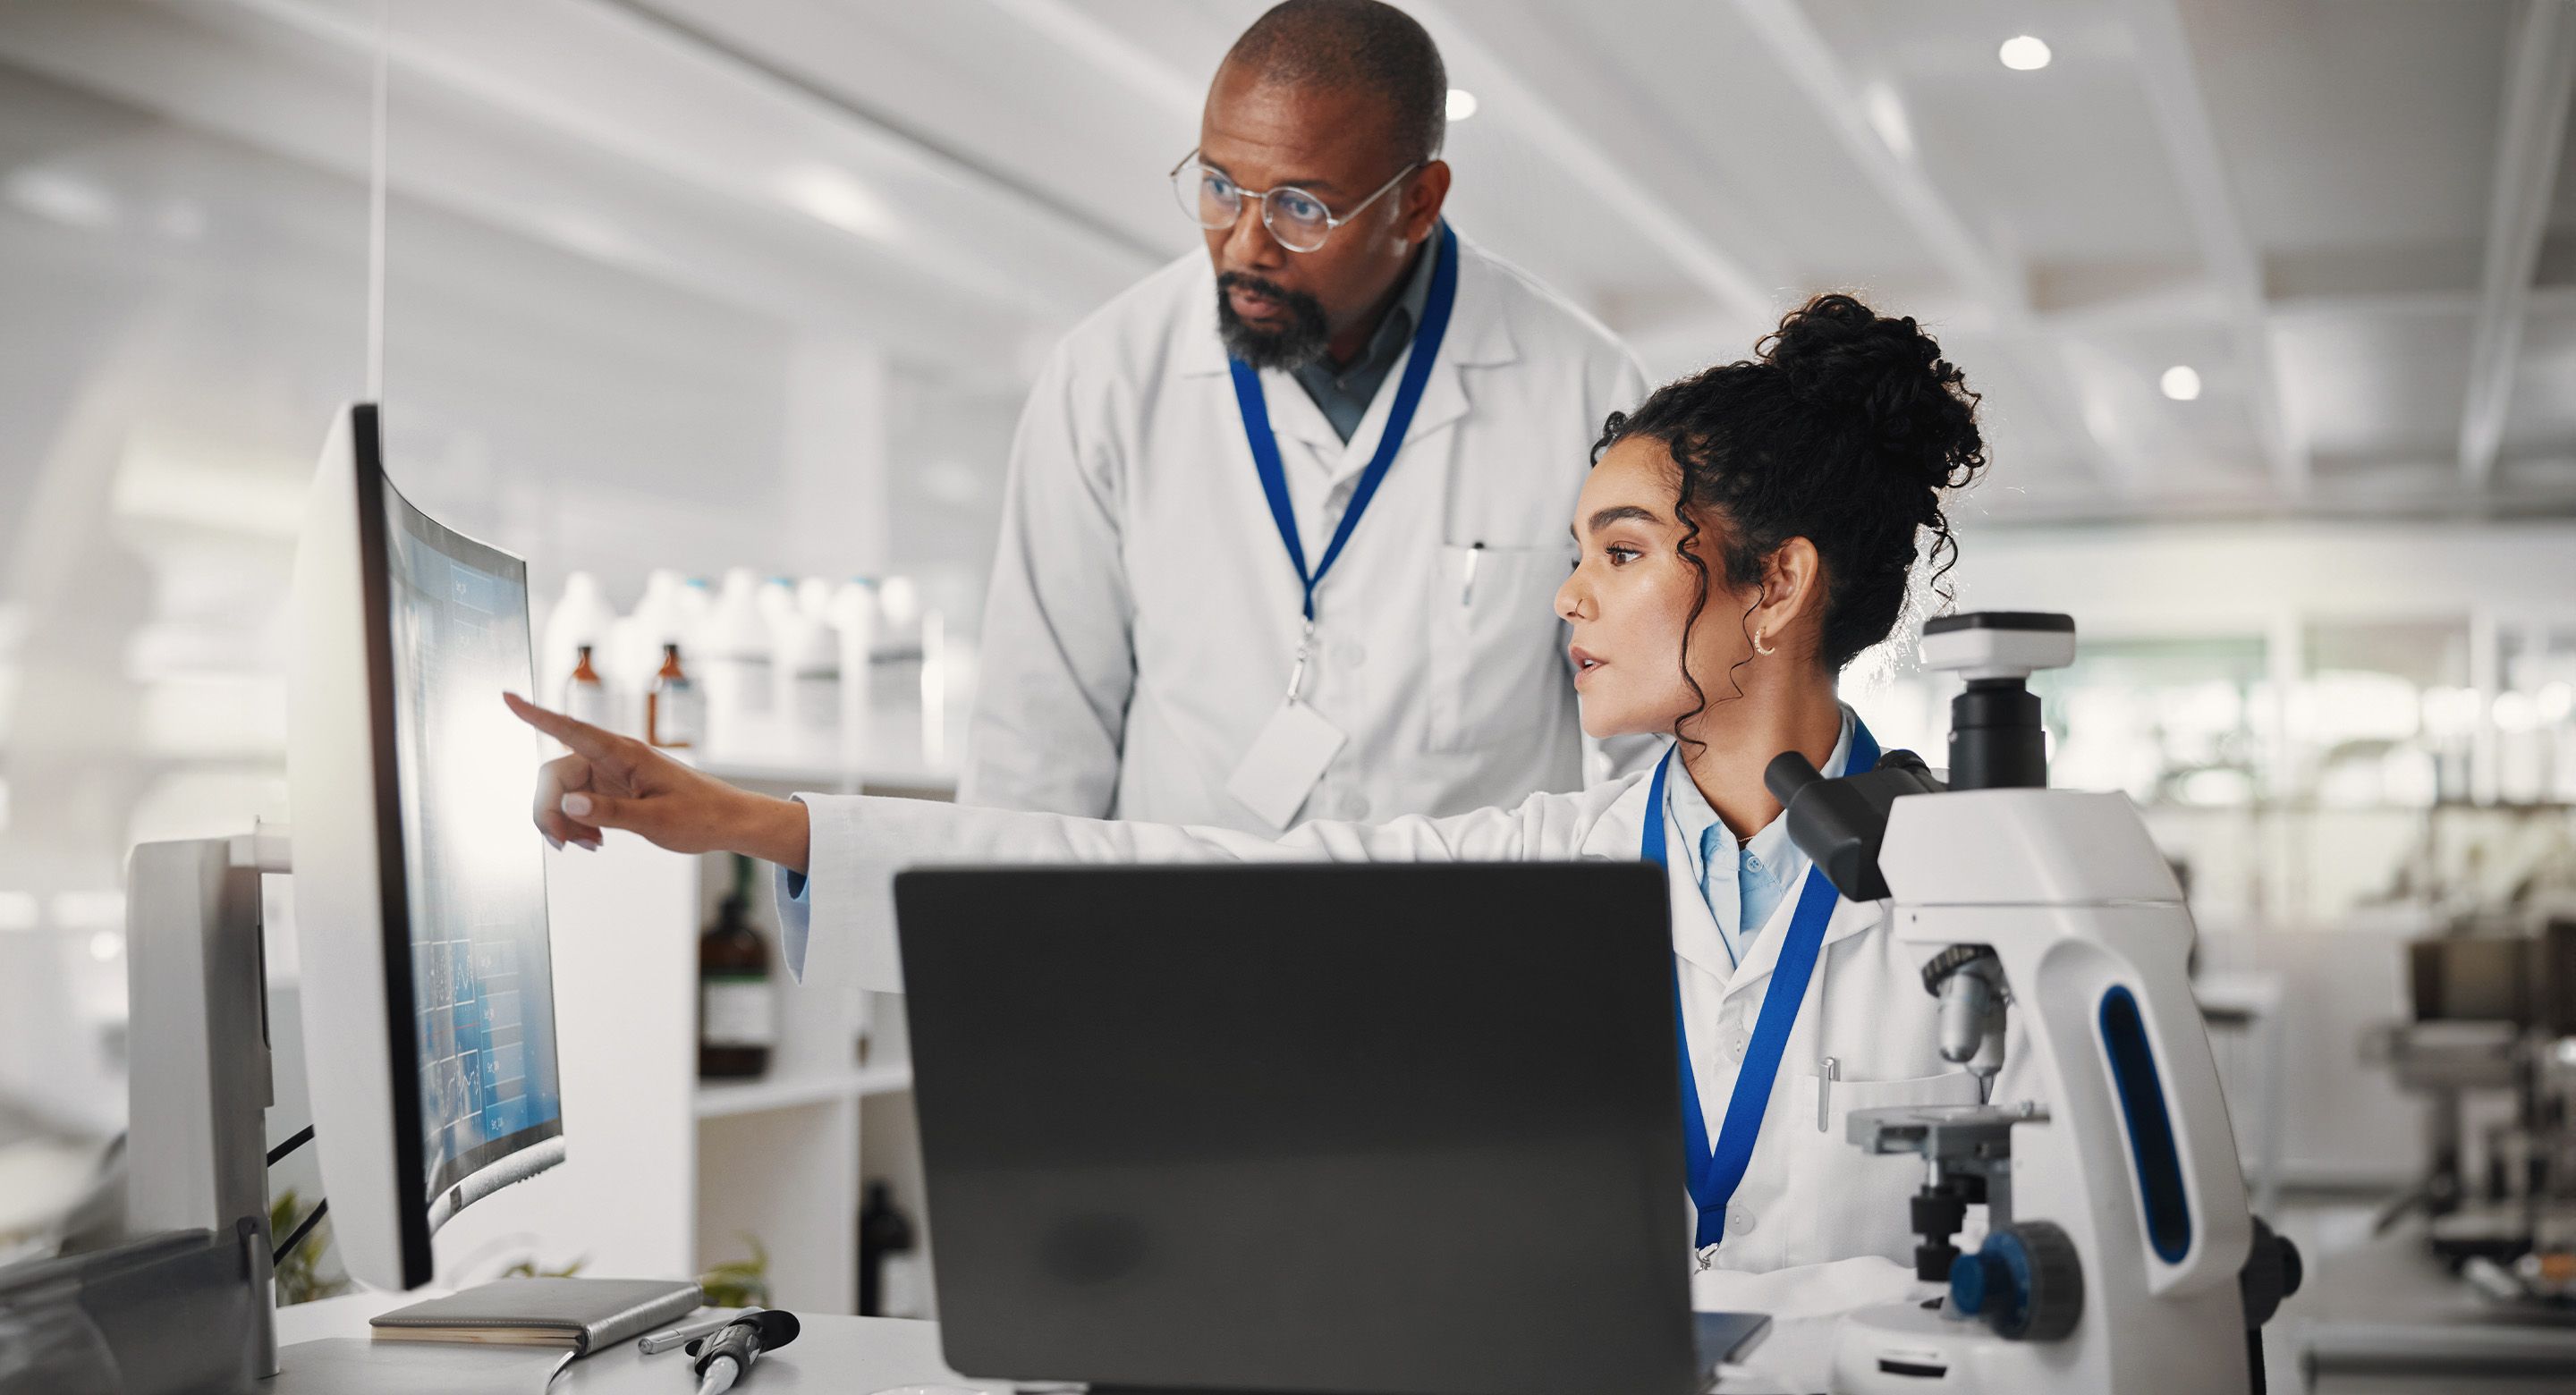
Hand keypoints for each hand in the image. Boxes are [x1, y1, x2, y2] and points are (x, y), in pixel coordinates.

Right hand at [504, 693, 810, 873]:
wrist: (727, 822)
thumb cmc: (700, 817)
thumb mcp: (657, 821)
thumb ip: (610, 813)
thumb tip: (568, 804)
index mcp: (624, 754)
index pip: (571, 729)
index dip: (536, 714)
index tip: (506, 696)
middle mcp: (611, 759)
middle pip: (554, 775)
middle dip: (549, 811)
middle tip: (565, 845)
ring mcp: (609, 774)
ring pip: (561, 792)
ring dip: (562, 822)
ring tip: (587, 846)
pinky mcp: (611, 790)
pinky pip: (576, 803)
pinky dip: (576, 824)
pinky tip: (593, 842)